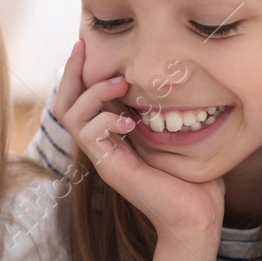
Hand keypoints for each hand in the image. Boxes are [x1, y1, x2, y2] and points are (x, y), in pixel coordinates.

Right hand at [55, 40, 224, 242]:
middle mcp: (103, 145)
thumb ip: (167, 108)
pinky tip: (128, 120)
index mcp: (113, 135)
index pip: (80, 99)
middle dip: (71, 73)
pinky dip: (104, 121)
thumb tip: (178, 73)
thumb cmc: (195, 178)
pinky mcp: (111, 169)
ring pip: (71, 117)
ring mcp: (104, 158)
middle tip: (83, 48)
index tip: (87, 44)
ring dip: (91, 94)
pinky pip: (89, 137)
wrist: (197, 216)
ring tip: (118, 84)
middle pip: (65, 104)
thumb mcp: (179, 133)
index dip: (79, 71)